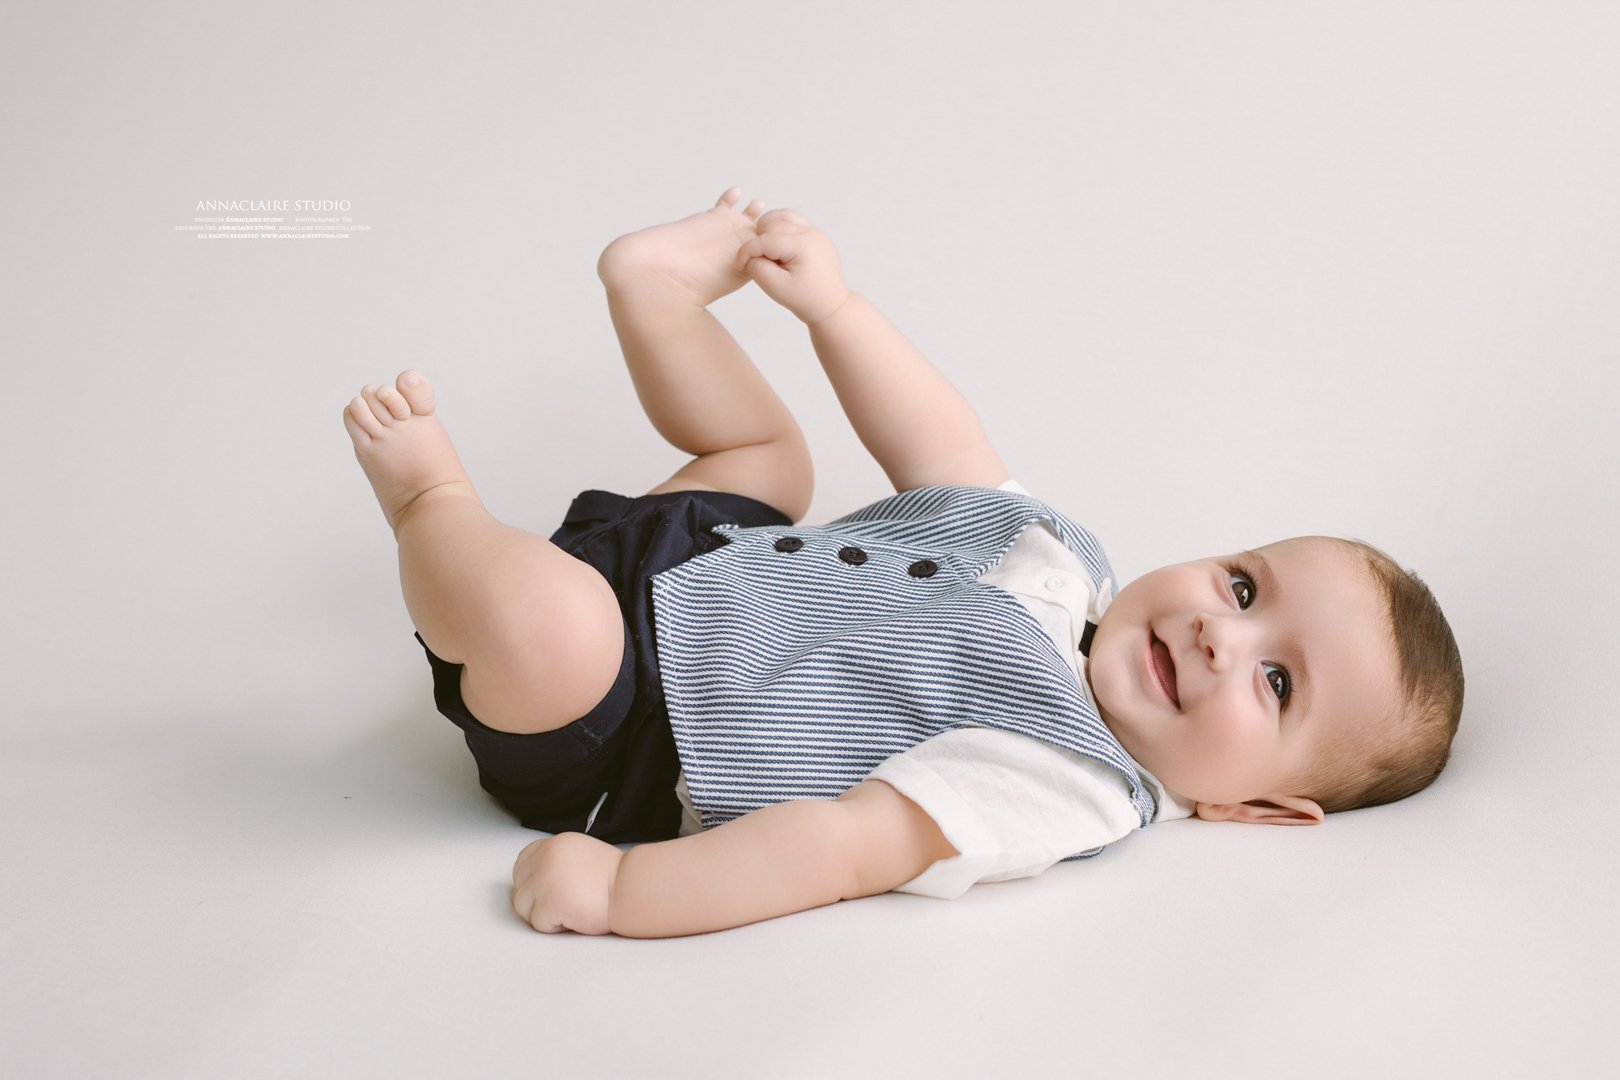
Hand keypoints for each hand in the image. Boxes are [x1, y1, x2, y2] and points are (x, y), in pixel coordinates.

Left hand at [511, 831, 623, 934]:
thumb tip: (536, 879)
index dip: (532, 881)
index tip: (548, 890)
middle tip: (563, 902)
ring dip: (543, 913)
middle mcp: (545, 857)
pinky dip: (555, 926)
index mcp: (553, 844)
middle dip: (536, 899)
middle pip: (519, 886)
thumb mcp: (579, 855)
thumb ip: (555, 861)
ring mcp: (544, 879)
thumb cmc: (614, 877)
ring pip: (522, 906)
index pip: (522, 863)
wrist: (631, 888)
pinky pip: (538, 923)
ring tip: (570, 908)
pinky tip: (575, 916)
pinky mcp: (549, 902)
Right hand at [732, 209, 852, 325]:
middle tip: (759, 263)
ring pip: (782, 216)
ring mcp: (815, 231)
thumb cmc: (805, 299)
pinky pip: (793, 221)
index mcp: (802, 245)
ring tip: (766, 252)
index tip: (738, 265)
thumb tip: (750, 254)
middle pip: (772, 224)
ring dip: (768, 230)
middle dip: (759, 241)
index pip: (764, 239)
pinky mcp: (815, 234)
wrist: (831, 306)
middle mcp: (810, 233)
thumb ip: (757, 268)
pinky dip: (780, 228)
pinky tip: (777, 247)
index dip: (746, 251)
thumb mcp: (776, 288)